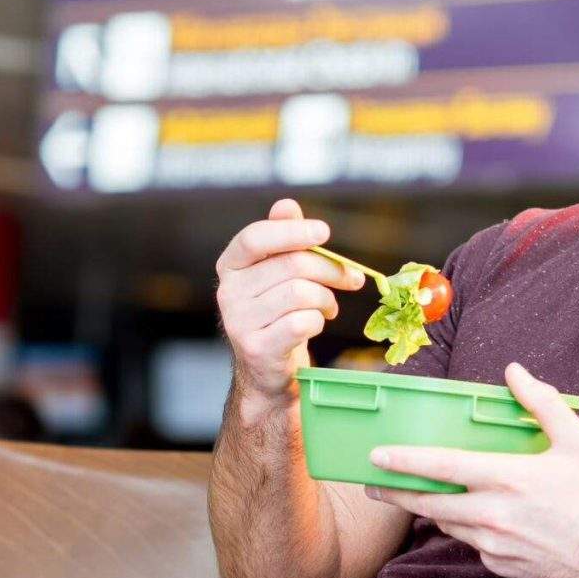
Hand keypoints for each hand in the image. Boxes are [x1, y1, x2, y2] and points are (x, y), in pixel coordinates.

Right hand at [216, 198, 362, 406]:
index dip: (292, 232)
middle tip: (350, 279)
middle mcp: (228, 292)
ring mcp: (239, 322)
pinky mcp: (256, 348)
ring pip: (301, 293)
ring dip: (326, 299)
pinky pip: (302, 322)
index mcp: (230, 266)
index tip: (325, 232)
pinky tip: (316, 323)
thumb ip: (284, 238)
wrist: (266, 371)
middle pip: (291, 265)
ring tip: (328, 307)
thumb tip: (286, 206)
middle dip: (330, 270)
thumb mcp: (280, 274)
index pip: (255, 238)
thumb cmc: (278, 315)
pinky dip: (318, 321)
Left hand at [363, 363, 578, 577]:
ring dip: (431, 510)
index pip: (442, 467)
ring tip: (419, 496)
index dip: (404, 461)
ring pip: (447, 524)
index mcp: (506, 478)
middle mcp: (492, 514)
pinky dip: (468, 530)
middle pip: (428, 503)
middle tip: (373, 484)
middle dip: (395, 493)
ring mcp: (492, 545)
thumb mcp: (576, 442)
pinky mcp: (497, 565)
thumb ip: (542, 403)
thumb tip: (515, 371)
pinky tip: (480, 519)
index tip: (376, 456)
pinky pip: (472, 544)